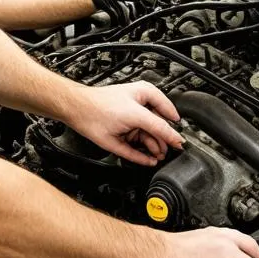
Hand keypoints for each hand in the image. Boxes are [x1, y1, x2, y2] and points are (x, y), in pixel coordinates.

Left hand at [69, 82, 184, 165]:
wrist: (77, 110)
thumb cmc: (100, 107)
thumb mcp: (135, 115)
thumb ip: (156, 128)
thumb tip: (169, 140)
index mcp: (144, 98)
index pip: (164, 118)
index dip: (173, 132)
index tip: (181, 143)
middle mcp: (139, 110)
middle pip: (157, 129)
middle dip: (162, 142)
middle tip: (168, 151)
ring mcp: (130, 123)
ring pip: (147, 138)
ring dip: (153, 148)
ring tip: (158, 156)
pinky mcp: (122, 135)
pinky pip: (136, 145)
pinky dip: (142, 154)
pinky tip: (148, 159)